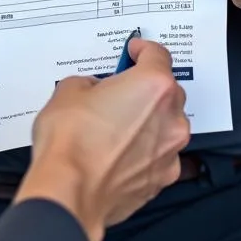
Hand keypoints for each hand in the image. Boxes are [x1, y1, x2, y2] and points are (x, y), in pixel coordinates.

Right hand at [14, 40, 189, 240]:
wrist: (71, 190)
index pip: (158, 55)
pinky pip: (158, 155)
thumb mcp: (70, 89)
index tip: (135, 51)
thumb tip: (97, 91)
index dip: (143, 49)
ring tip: (115, 125)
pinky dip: (143, 150)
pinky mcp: (161, 180)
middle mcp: (170, 118)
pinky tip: (118, 152)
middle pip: (167, 91)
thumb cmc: (72, 140)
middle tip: (119, 89)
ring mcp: (169, 152)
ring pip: (165, 125)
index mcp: (153, 85)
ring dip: (147, 120)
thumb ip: (92, 82)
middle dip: (146, 87)